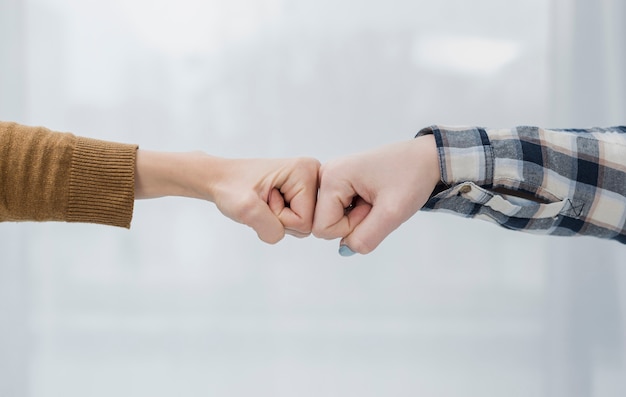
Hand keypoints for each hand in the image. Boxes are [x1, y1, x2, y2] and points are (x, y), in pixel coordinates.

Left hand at [135, 151, 319, 242]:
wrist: (220, 179)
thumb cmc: (230, 187)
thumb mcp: (246, 208)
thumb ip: (269, 227)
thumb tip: (283, 235)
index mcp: (306, 171)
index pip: (305, 220)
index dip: (281, 218)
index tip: (264, 199)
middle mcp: (313, 174)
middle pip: (308, 224)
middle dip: (281, 220)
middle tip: (263, 201)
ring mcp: (308, 184)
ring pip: (303, 225)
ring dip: (278, 220)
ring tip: (264, 201)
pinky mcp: (301, 193)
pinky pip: (297, 222)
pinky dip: (278, 219)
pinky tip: (268, 203)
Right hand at [312, 134, 439, 254]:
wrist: (425, 158)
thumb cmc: (411, 176)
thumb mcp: (392, 213)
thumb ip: (366, 237)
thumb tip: (346, 250)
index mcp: (331, 176)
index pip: (322, 227)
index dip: (350, 228)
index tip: (372, 208)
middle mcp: (325, 174)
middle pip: (324, 223)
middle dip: (352, 223)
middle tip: (375, 204)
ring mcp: (331, 177)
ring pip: (332, 218)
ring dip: (356, 218)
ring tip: (375, 200)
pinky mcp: (340, 182)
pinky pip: (339, 211)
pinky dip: (357, 212)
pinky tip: (371, 198)